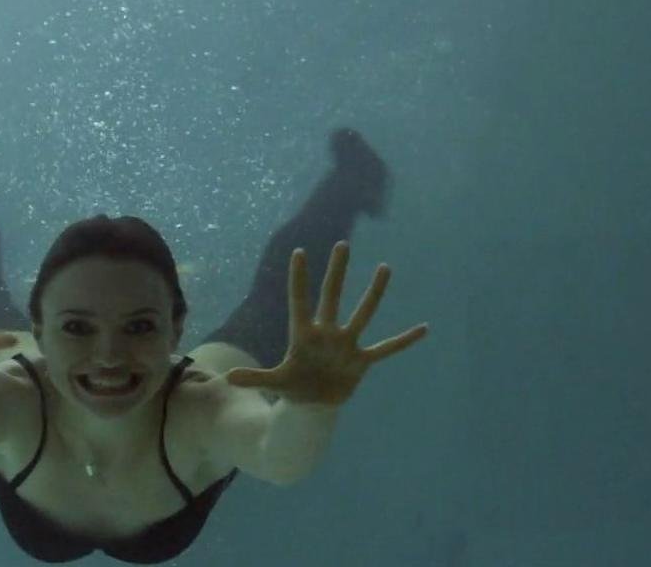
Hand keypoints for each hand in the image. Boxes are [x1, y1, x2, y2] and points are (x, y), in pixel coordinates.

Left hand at [223, 241, 427, 405]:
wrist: (313, 405)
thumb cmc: (293, 387)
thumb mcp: (274, 382)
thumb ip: (254, 378)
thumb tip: (226, 378)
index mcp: (303, 334)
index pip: (299, 301)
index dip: (298, 279)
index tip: (298, 252)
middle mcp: (327, 333)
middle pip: (332, 296)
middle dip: (337, 271)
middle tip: (342, 245)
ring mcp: (346, 344)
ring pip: (362, 313)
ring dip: (374, 292)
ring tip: (385, 267)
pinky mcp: (361, 361)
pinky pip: (387, 348)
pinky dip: (404, 341)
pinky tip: (423, 328)